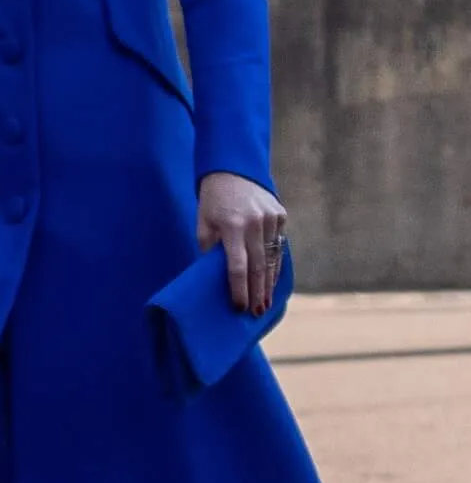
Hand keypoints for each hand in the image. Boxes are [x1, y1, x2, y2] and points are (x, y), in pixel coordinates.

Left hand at [197, 172, 287, 315]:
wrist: (232, 169)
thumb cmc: (212, 200)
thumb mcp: (203, 222)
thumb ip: (210, 248)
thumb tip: (216, 275)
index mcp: (232, 226)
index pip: (237, 266)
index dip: (238, 289)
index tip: (238, 307)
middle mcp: (254, 223)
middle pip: (258, 266)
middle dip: (257, 292)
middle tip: (257, 312)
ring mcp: (270, 219)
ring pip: (272, 258)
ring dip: (269, 282)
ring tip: (266, 303)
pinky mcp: (280, 215)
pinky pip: (278, 245)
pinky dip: (275, 263)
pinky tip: (272, 280)